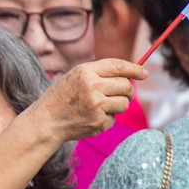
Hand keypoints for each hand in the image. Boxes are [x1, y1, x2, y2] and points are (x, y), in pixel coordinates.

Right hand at [27, 59, 143, 141]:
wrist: (45, 122)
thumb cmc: (60, 98)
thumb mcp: (74, 77)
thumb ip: (98, 74)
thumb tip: (129, 76)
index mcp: (85, 71)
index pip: (117, 66)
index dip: (133, 68)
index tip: (143, 73)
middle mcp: (92, 86)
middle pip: (126, 85)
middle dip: (127, 90)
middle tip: (120, 94)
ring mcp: (96, 105)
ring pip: (124, 103)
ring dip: (118, 105)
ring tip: (101, 107)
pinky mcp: (98, 121)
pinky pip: (114, 118)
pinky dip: (106, 118)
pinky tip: (91, 117)